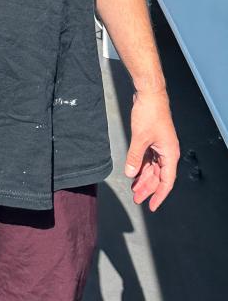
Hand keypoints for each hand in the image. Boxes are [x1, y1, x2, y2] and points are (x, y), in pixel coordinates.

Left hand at [125, 89, 178, 210]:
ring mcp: (160, 146)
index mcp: (170, 154)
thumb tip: (130, 173)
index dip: (159, 195)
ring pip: (153, 168)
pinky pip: (148, 158)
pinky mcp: (153, 140)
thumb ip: (135, 157)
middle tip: (137, 199)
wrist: (149, 94)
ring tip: (134, 188)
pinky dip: (141, 166)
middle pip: (159, 176)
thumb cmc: (150, 113)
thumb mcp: (140, 138)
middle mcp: (167, 152)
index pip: (166, 181)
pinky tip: (133, 172)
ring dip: (143, 178)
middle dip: (148, 188)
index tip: (151, 206)